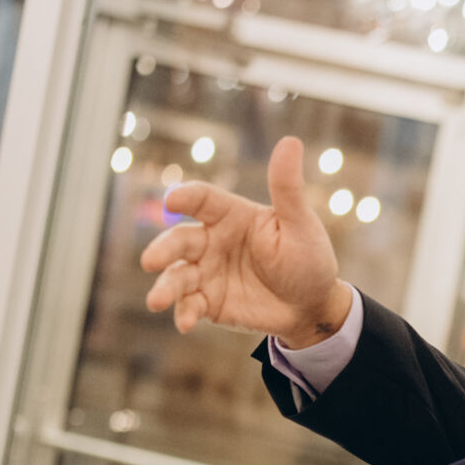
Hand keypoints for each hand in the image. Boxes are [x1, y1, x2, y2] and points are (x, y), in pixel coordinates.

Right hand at [140, 134, 351, 346]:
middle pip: (179, 239)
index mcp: (231, 215)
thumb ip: (287, 188)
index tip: (172, 202)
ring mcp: (207, 272)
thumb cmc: (308, 258)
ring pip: (177, 275)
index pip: (202, 200)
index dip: (186, 198)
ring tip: (157, 301)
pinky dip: (184, 313)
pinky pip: (190, 305)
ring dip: (165, 287)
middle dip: (163, 249)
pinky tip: (185, 323)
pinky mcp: (209, 301)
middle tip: (151, 261)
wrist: (312, 305)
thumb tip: (290, 141)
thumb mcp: (300, 225)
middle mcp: (212, 240)